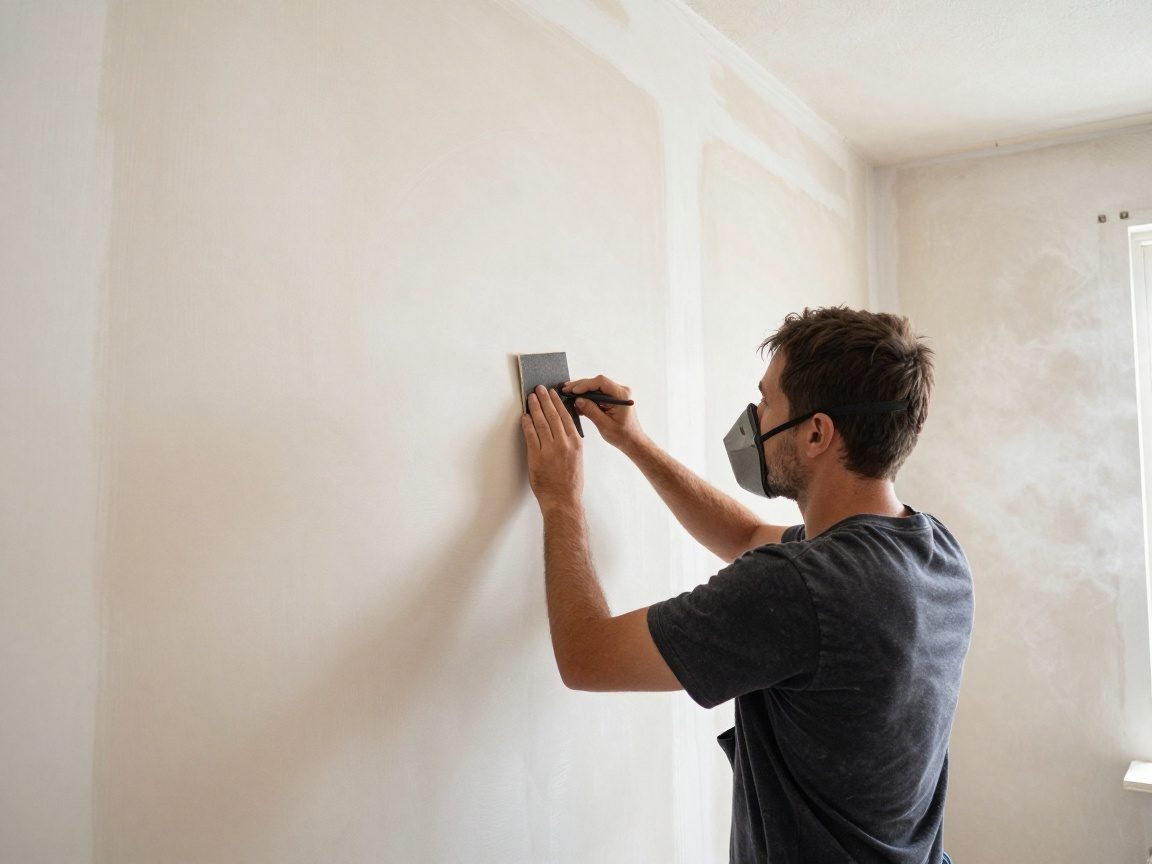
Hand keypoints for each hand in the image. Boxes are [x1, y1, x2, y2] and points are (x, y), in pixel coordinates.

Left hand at [520, 385, 582, 509]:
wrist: (563, 500)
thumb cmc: (571, 483)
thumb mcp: (577, 458)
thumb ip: (570, 442)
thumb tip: (562, 428)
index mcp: (575, 443)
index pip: (565, 416)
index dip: (558, 403)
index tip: (553, 393)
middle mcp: (564, 443)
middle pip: (553, 415)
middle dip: (545, 400)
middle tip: (539, 389)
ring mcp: (550, 450)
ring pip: (541, 423)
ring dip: (535, 408)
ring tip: (531, 398)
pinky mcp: (537, 457)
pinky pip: (530, 436)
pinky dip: (527, 424)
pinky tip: (524, 417)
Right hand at [561, 375, 646, 453]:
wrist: (633, 441)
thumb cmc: (622, 436)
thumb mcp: (604, 425)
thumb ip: (591, 411)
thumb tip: (578, 400)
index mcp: (621, 395)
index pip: (601, 382)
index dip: (585, 385)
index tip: (573, 390)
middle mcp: (620, 391)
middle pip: (597, 383)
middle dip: (581, 386)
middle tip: (566, 390)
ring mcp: (617, 394)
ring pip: (596, 388)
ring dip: (582, 392)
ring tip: (568, 394)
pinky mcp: (613, 399)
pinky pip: (598, 394)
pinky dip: (587, 398)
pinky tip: (576, 402)